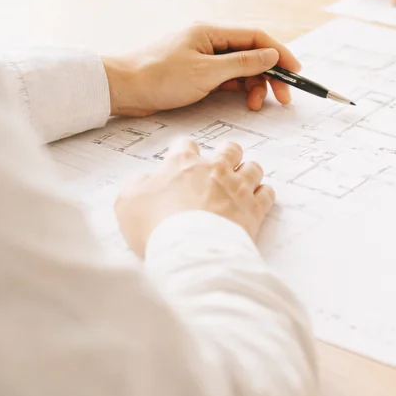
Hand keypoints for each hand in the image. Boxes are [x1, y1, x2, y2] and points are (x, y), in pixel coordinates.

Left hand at [102, 25, 301, 116]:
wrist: (123, 89)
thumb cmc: (159, 77)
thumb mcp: (206, 73)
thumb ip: (242, 63)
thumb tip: (271, 56)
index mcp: (211, 32)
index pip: (257, 38)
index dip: (280, 54)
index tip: (296, 72)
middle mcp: (209, 40)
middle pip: (251, 54)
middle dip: (271, 74)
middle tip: (283, 97)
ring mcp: (202, 56)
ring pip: (241, 68)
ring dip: (255, 85)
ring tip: (257, 105)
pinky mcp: (196, 72)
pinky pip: (227, 77)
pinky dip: (239, 89)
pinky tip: (244, 101)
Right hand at [115, 139, 275, 254]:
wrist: (189, 250)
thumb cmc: (156, 226)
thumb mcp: (127, 202)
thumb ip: (137, 185)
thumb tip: (146, 180)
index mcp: (183, 163)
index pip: (186, 144)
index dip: (185, 152)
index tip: (183, 161)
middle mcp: (214, 169)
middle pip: (230, 149)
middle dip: (227, 155)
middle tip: (221, 168)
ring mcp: (238, 187)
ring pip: (253, 168)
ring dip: (248, 173)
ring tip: (242, 184)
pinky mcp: (255, 208)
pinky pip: (268, 193)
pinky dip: (263, 195)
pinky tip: (256, 201)